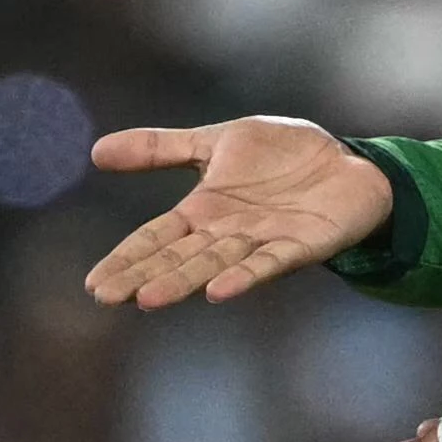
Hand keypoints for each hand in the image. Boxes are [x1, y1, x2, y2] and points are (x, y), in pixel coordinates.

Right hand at [83, 117, 395, 308]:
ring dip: (182, 282)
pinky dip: (244, 277)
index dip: (126, 258)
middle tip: (107, 296)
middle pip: (177, 258)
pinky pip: (268, 263)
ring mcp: (262, 242)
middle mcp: (227, 233)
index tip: (94, 284)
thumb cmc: (282, 157)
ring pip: (214, 264)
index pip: (155, 238)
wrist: (348, 163)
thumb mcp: (215, 142)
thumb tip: (95, 152)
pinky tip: (218, 291)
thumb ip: (161, 149)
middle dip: (142, 276)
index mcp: (203, 211)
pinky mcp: (301, 245)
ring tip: (148, 299)